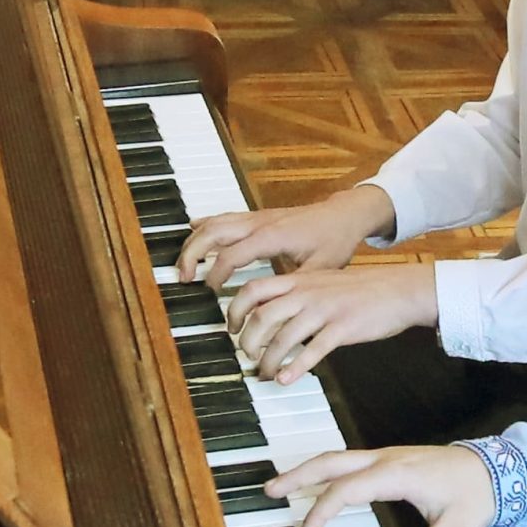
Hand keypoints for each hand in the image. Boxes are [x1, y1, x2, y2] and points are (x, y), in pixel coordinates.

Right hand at [178, 185, 389, 287]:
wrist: (343, 215)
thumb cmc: (334, 240)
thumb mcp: (320, 270)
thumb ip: (294, 289)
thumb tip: (272, 312)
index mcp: (273, 236)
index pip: (232, 254)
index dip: (217, 273)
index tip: (210, 290)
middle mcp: (259, 223)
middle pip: (213, 232)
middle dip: (192, 253)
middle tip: (182, 276)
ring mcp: (256, 217)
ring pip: (214, 222)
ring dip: (194, 241)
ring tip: (184, 264)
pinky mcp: (256, 217)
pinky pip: (223, 217)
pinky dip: (205, 225)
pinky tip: (193, 230)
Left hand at [227, 258, 438, 383]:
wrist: (399, 289)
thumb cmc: (361, 288)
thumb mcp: (322, 281)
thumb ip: (296, 293)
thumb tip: (270, 311)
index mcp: (299, 280)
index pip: (254, 289)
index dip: (236, 310)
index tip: (231, 327)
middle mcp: (307, 292)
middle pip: (262, 316)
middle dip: (247, 340)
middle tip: (247, 355)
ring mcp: (325, 310)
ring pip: (284, 336)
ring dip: (269, 360)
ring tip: (265, 373)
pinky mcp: (343, 328)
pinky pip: (313, 350)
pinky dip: (296, 367)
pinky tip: (287, 379)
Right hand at [265, 441, 496, 526]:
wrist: (500, 468)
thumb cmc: (477, 496)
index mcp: (396, 475)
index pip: (346, 490)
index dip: (321, 512)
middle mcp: (386, 460)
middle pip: (331, 462)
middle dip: (297, 476)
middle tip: (270, 490)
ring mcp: (387, 456)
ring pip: (337, 457)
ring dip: (308, 470)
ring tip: (283, 485)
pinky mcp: (392, 459)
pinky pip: (350, 461)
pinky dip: (327, 470)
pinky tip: (319, 483)